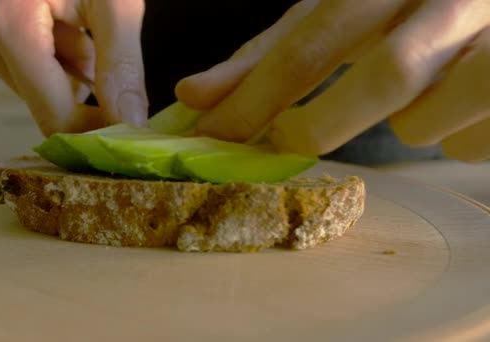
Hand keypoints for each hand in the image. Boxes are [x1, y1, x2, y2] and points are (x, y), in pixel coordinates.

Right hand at [0, 0, 147, 135]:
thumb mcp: (115, 0)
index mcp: (8, 21)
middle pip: (46, 102)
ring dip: (71, 70)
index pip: (54, 115)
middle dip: (85, 88)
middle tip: (107, 52)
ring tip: (82, 27)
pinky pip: (25, 67)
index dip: (95, 131)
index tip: (129, 133)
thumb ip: (121, 66)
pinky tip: (65, 27)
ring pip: (38, 87)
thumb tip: (128, 125)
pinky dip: (55, 57)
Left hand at [176, 0, 489, 161]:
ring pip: (424, 121)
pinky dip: (454, 140)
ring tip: (419, 100)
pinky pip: (471, 144)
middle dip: (324, 123)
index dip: (255, 94)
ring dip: (406, 126)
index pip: (312, 38)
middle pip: (385, 76)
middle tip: (293, 138)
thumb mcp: (349, 13)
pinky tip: (465, 111)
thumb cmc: (417, 9)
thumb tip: (193, 95)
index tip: (210, 133)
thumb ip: (278, 50)